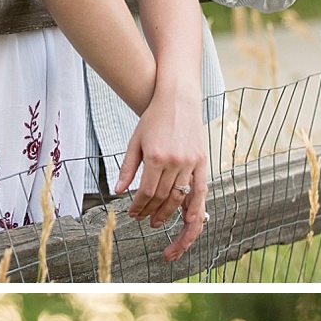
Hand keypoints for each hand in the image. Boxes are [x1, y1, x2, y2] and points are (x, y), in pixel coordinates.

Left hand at [116, 88, 207, 260]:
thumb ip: (127, 168)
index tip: (133, 214)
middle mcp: (174, 161)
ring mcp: (190, 162)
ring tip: (157, 221)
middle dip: (150, 212)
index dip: (138, 206)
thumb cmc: (154, 119)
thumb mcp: (135, 142)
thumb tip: (118, 191)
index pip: (145, 191)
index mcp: (155, 156)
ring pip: (179, 197)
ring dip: (167, 212)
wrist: (178, 99)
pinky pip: (200, 190)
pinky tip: (189, 220)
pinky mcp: (202, 161)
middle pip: (161, 197)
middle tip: (143, 220)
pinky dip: (195, 207)